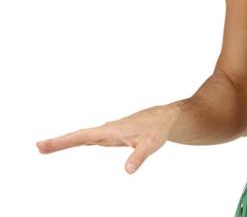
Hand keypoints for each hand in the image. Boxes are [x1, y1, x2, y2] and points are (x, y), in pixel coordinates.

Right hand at [36, 104, 180, 173]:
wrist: (166, 117)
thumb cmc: (158, 128)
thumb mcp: (151, 143)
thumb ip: (139, 156)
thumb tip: (127, 170)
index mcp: (111, 130)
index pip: (83, 136)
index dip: (63, 141)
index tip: (43, 145)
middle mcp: (107, 130)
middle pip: (79, 136)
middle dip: (59, 142)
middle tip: (38, 147)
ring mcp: (110, 132)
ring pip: (84, 136)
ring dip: (66, 141)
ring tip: (47, 146)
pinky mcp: (114, 135)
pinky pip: (92, 137)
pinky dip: (79, 139)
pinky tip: (73, 141)